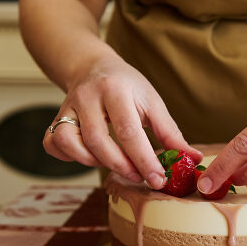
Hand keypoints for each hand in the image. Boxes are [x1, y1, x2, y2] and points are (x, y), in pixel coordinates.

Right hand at [43, 55, 201, 187]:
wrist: (93, 67)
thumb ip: (170, 133)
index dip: (144, 159)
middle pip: (97, 140)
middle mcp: (87, 97)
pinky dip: (69, 157)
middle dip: (121, 165)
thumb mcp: (152, 102)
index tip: (158, 178)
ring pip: (70, 142)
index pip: (128, 131)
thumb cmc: (128, 87)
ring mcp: (67, 107)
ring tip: (117, 164)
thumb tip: (193, 160)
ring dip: (94, 162)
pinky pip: (53, 144)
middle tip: (140, 177)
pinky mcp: (55, 118)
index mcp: (115, 89)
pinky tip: (90, 157)